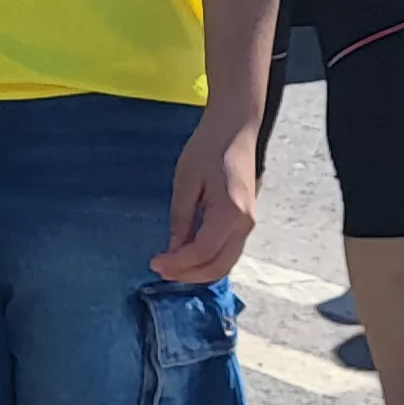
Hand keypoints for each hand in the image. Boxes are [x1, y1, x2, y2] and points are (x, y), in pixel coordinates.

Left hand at [154, 115, 257, 281]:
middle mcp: (245, 224)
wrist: (235, 130)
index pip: (203, 252)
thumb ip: (181, 218)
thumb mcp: (186, 182)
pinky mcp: (246, 221)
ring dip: (199, 271)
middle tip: (161, 270)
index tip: (154, 263)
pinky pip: (229, 252)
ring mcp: (249, 224)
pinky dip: (209, 261)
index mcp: (230, 213)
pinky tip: (189, 257)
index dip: (178, 263)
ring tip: (172, 267)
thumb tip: (174, 249)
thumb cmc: (207, 149)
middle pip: (218, 266)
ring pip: (226, 263)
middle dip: (188, 274)